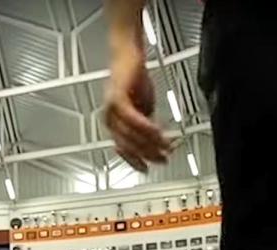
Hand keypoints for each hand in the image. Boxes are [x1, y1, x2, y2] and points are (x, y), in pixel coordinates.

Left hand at [104, 38, 170, 171]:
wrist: (129, 54)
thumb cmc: (135, 78)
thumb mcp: (144, 107)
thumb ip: (146, 125)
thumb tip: (155, 140)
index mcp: (114, 124)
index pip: (123, 150)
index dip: (136, 161)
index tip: (147, 169)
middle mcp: (109, 119)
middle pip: (129, 146)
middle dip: (149, 154)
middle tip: (165, 158)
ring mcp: (112, 110)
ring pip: (131, 135)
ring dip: (151, 143)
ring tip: (167, 146)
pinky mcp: (118, 99)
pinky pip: (133, 119)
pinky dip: (147, 127)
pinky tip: (158, 132)